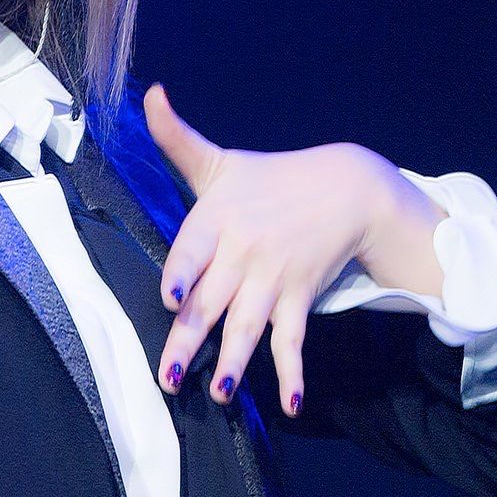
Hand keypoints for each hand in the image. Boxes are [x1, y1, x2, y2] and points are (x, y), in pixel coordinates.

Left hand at [143, 81, 433, 416]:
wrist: (347, 185)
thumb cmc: (269, 177)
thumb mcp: (220, 160)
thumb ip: (176, 138)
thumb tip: (149, 93)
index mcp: (218, 218)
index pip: (194, 249)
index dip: (183, 274)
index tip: (170, 297)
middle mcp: (244, 251)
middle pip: (213, 300)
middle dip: (190, 339)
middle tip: (168, 376)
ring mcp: (274, 277)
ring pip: (250, 325)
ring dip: (236, 362)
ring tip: (217, 393)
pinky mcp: (300, 296)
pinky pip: (294, 340)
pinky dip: (292, 373)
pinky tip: (289, 403)